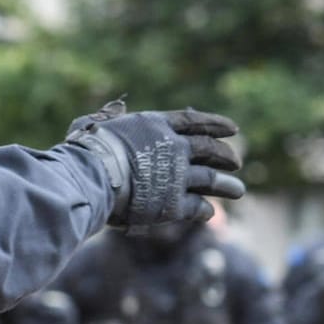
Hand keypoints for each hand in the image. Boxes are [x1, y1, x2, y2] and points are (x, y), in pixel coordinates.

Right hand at [64, 103, 242, 233]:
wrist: (90, 178)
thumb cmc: (85, 151)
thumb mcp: (94, 126)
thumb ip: (110, 119)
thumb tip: (116, 111)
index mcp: (156, 125)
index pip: (193, 121)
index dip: (216, 124)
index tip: (233, 129)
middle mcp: (174, 148)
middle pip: (210, 149)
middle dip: (226, 155)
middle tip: (236, 162)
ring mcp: (178, 176)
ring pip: (212, 180)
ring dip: (228, 185)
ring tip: (238, 190)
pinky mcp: (173, 204)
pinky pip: (198, 207)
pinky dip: (205, 210)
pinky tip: (208, 212)